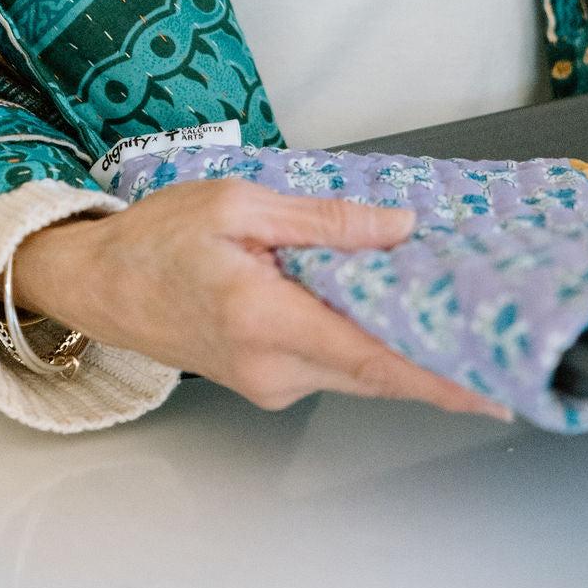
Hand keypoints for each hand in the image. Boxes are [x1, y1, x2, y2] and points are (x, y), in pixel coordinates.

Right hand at [12, 178, 510, 418]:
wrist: (98, 282)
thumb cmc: (156, 237)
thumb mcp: (239, 204)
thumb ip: (323, 220)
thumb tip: (396, 228)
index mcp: (263, 317)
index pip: (369, 358)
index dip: (435, 375)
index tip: (488, 384)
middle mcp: (269, 366)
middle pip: (373, 370)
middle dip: (430, 352)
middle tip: (480, 322)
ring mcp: (267, 382)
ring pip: (353, 368)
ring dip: (391, 340)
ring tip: (424, 295)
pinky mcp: (264, 381)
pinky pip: (328, 364)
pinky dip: (356, 338)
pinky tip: (364, 301)